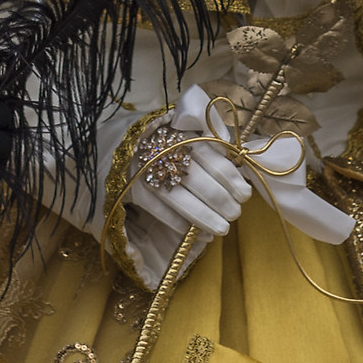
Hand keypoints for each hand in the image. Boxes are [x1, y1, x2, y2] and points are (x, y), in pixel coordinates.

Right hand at [126, 89, 250, 239]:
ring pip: (179, 198)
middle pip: (198, 180)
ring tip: (222, 229)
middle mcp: (161, 150)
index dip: (231, 177)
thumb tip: (236, 161)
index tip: (245, 193)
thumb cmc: (161, 138)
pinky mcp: (131, 188)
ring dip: (204, 217)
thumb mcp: (184, 129)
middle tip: (236, 214)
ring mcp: (144, 170)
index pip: (211, 156)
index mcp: (179, 132)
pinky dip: (180, 223)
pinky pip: (159, 209)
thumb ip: (208, 139)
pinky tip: (197, 233)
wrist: (116, 141)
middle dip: (221, 200)